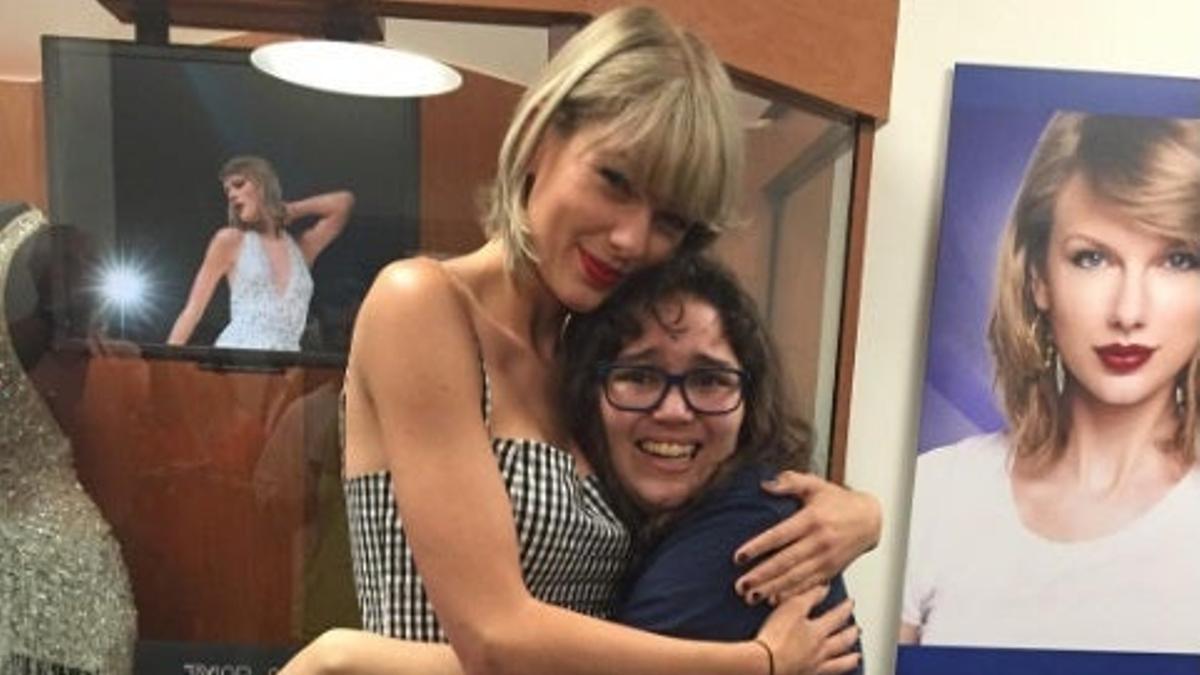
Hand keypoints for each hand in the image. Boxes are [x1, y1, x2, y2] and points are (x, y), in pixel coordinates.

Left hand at [734, 472, 880, 602]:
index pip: (780, 535)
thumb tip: (766, 484)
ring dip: (772, 589)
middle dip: (762, 575)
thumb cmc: (839, 501)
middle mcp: (819, 542)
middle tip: (740, 585)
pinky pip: (809, 585)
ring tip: (751, 597)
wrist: (870, 519)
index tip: (739, 557)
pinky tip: (775, 601)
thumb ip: (790, 482)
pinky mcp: (831, 571)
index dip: (758, 547)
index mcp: (811, 520)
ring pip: (795, 577)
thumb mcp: (815, 485)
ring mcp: (826, 559)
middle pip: (786, 562)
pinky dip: (792, 594)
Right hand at [756, 586, 859, 674]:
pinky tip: (831, 671)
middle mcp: (820, 651)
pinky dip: (834, 673)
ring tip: (856, 657)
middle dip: (851, 634)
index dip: (845, 608)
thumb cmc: (776, 637)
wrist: (765, 664)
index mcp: (818, 631)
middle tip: (858, 630)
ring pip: (839, 663)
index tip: (851, 603)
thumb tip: (824, 588)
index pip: (837, 617)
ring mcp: (814, 667)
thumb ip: (810, 597)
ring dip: (849, 659)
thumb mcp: (792, 607)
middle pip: (842, 641)